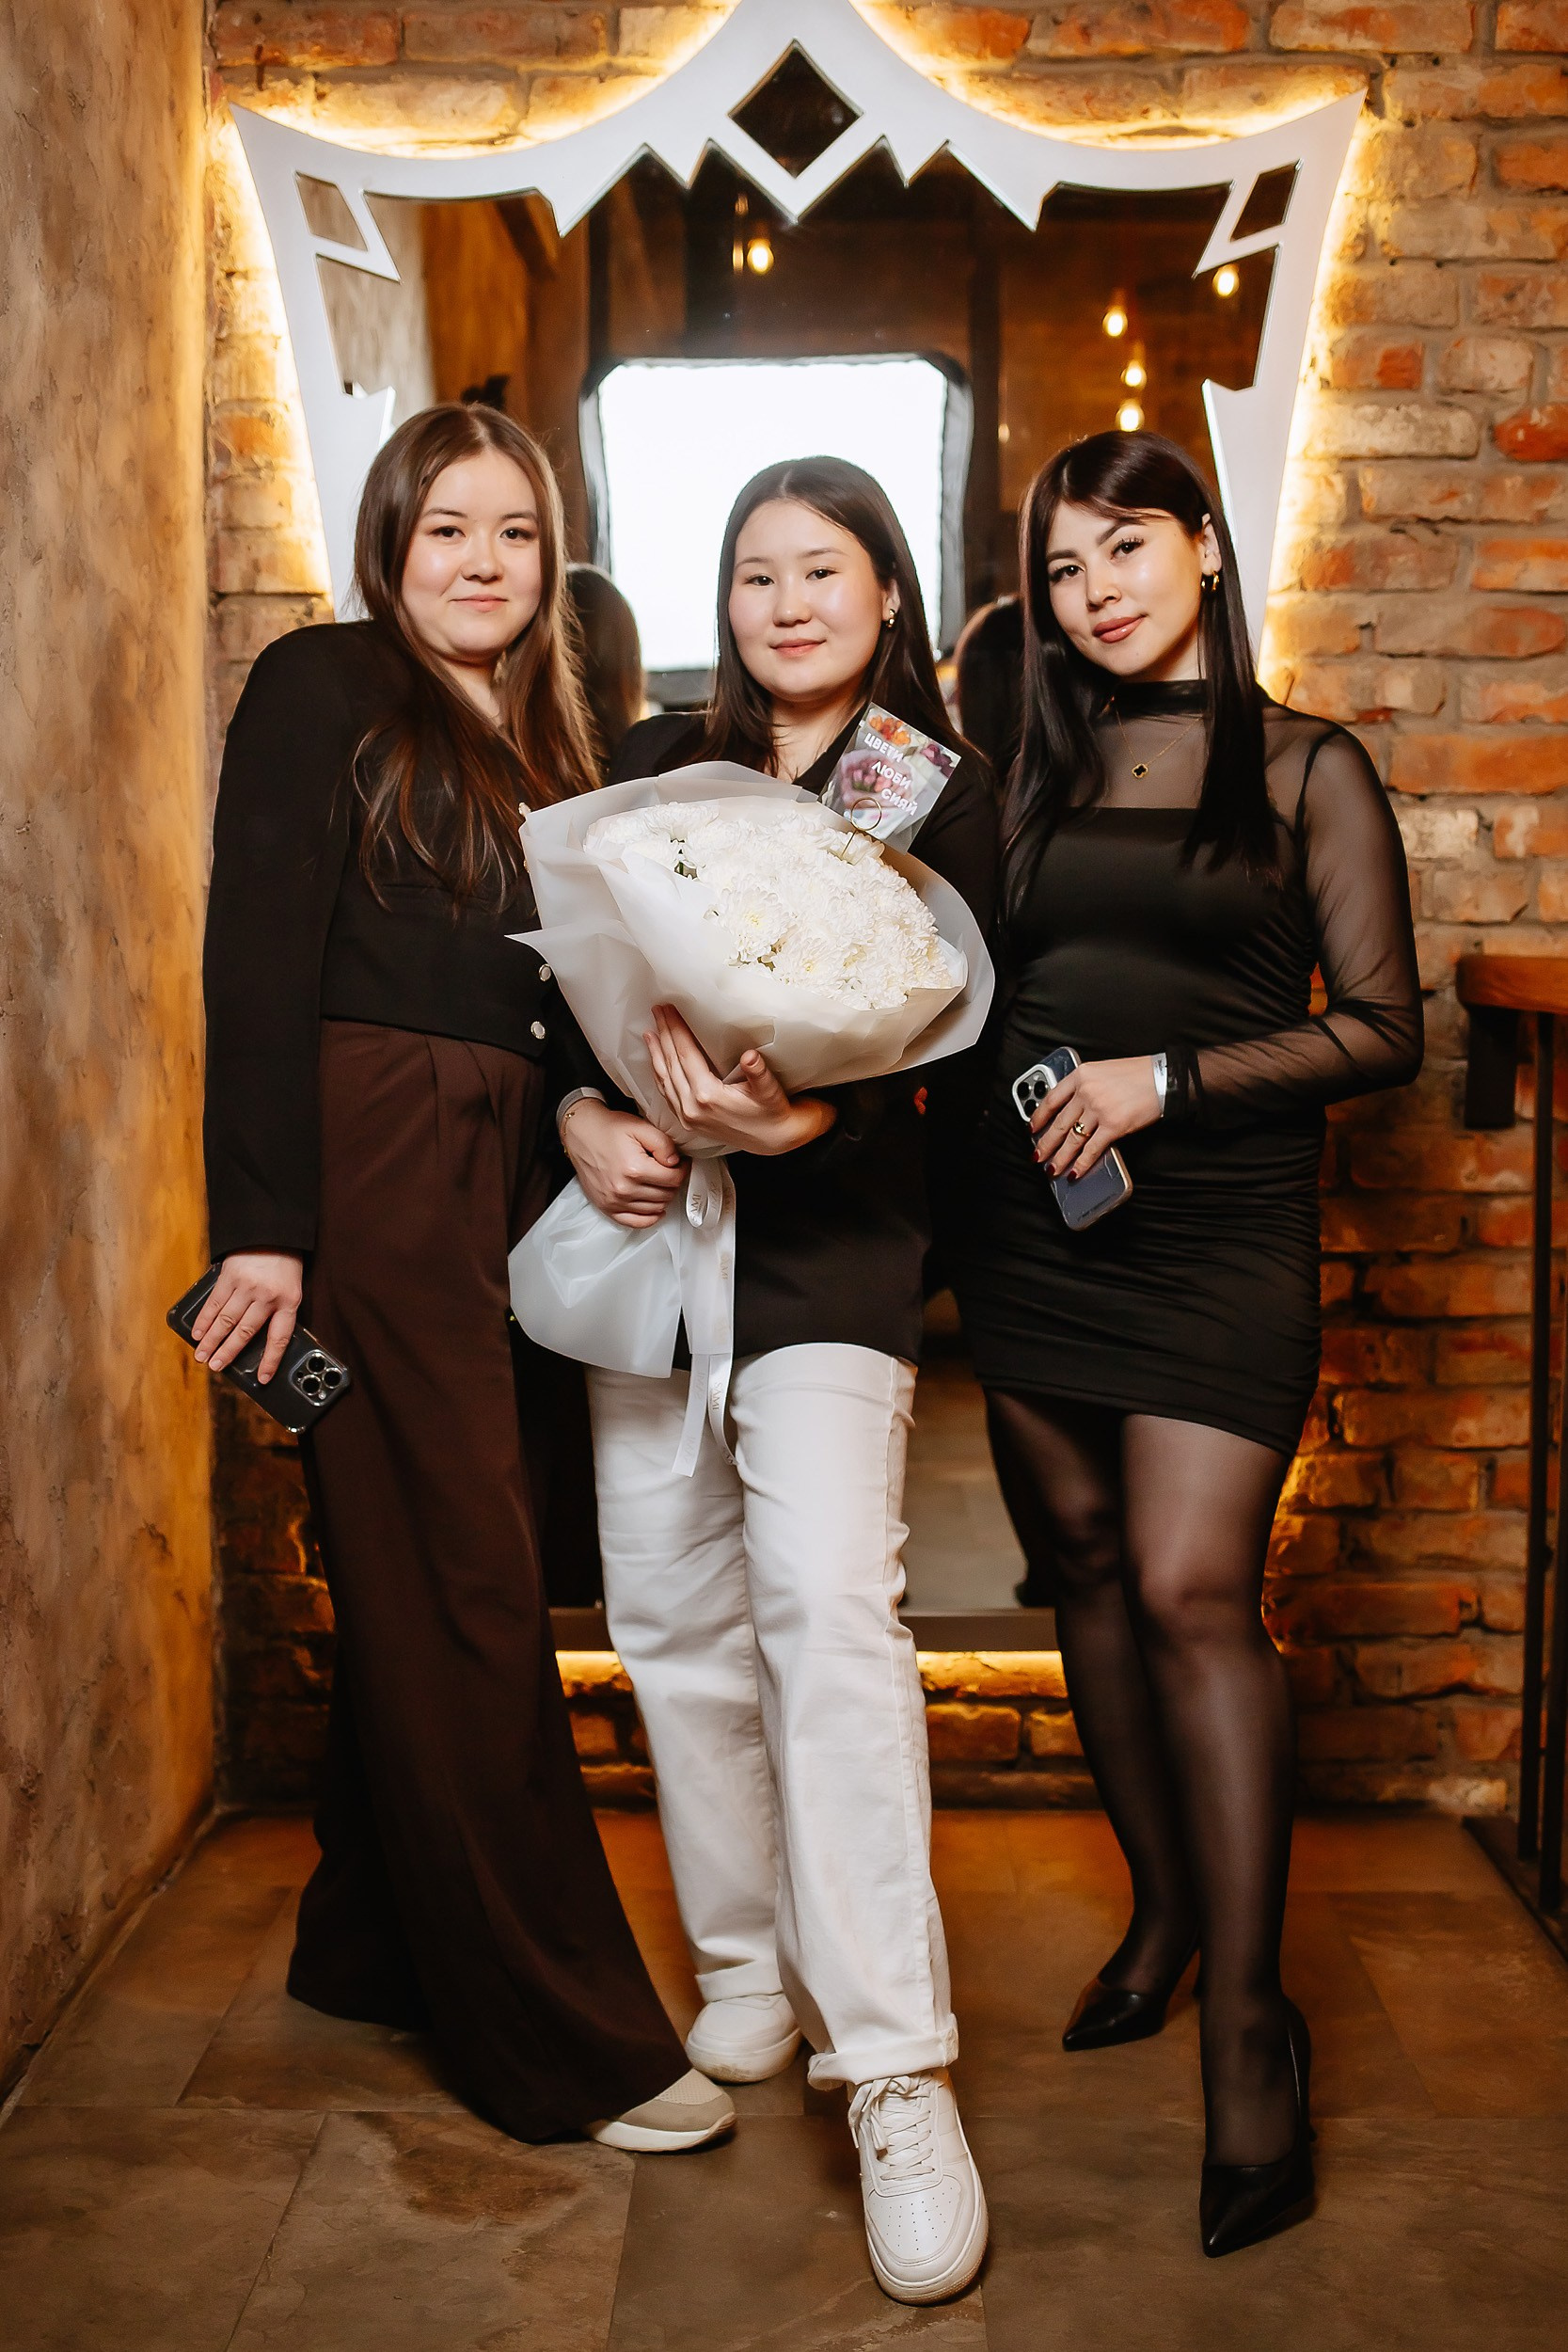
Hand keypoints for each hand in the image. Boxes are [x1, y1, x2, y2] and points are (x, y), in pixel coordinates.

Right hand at [191, 1251, 303, 1382]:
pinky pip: (214, 1303)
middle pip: (245, 1332)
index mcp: (289, 1301)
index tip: (262, 1378)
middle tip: (216, 1367)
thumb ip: (278, 1311)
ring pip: (226, 1320)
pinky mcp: (229, 1276)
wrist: (272, 1230)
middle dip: (228, 1353)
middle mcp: (267, 1296)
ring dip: (211, 1341)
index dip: (270, 1360)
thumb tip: (258, 1340)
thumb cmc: (284, 1263)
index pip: (279, 1338)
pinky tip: (197, 1332)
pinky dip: (204, 1320)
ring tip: (202, 1356)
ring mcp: (247, 1286)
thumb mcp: (291, 1288)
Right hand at [563, 1100, 687, 1227]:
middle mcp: (624, 1189)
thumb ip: (663, 1144)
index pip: (673, 1179)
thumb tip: (676, 1163)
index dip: (683, 1170)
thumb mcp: (640, 1127)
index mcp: (635, 1169)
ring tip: (660, 1182)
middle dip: (673, 1182)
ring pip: (654, 1209)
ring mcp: (614, 1201)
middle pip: (666, 1195)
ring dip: (663, 1197)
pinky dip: (649, 1217)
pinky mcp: (606, 1207)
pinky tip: (656, 1208)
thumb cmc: (609, 1129)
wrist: (581, 1133)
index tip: (682, 1163)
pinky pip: (635, 1222)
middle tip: (670, 1170)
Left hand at [644, 1005, 835, 1157]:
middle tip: (657, 1011)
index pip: (686, 1055)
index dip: (677, 1030)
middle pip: (671, 1064)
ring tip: (649, 1032)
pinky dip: (659, 1075)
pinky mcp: (688, 1122)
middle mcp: (692, 1107)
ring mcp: (687, 1117)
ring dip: (656, 1054)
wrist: (773, 1139)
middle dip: (663, 1035)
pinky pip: (666, 1094)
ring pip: (664, 1079)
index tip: (670, 1009)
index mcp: (708, 1096)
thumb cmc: (772, 1111)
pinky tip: (656, 1062)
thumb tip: (750, 1055)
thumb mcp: (769, 1090)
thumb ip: (758, 1072)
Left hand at [1032, 1057, 1159, 1179]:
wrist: (1163, 1078)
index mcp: (1081, 1075)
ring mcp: (1098, 1110)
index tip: (1032, 1128)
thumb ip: (1086, 1086)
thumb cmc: (1138, 1074)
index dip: (1039, 1117)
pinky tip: (1074, 1172)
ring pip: (1072, 1140)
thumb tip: (1072, 1110)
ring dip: (1060, 1158)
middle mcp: (1086, 1092)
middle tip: (1037, 1155)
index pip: (1051, 1099)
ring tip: (1052, 1169)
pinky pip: (1091, 1149)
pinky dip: (1081, 1164)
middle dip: (1045, 1143)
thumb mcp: (1103, 1071)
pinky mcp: (1113, 1126)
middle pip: (1059, 1123)